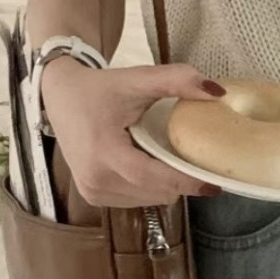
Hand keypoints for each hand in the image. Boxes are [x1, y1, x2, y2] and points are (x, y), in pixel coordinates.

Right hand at [41, 59, 225, 207]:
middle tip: (196, 157)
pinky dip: (150, 186)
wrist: (61, 96)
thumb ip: (178, 80)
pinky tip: (149, 163)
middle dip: (181, 179)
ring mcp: (92, 192)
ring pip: (149, 199)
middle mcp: (95, 180)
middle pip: (156, 192)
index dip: (186, 181)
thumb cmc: (100, 88)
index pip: (152, 177)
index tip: (215, 183)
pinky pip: (136, 199)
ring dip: (166, 183)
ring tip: (168, 156)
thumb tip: (219, 92)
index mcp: (103, 152)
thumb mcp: (139, 79)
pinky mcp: (93, 196)